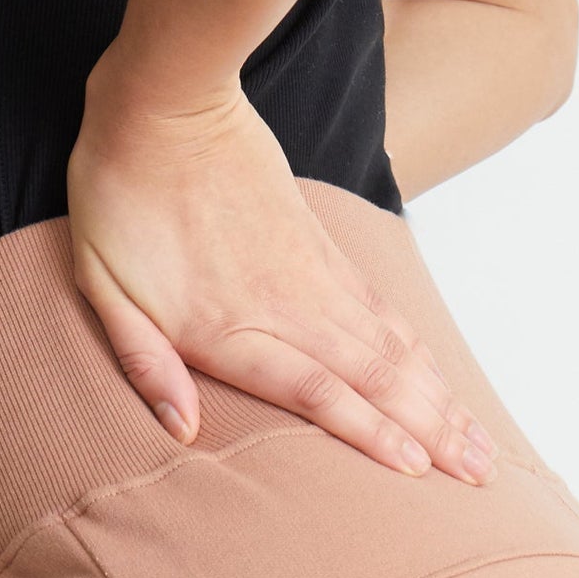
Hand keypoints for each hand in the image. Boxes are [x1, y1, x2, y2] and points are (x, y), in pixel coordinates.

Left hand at [66, 64, 498, 481]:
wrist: (168, 101)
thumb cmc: (119, 194)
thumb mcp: (100, 284)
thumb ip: (143, 363)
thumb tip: (182, 430)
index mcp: (224, 324)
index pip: (316, 391)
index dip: (371, 434)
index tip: (419, 471)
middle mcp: (283, 302)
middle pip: (373, 375)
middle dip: (431, 429)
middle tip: (478, 475)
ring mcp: (310, 270)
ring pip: (390, 344)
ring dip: (438, 394)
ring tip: (476, 439)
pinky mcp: (320, 242)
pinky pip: (381, 306)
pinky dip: (418, 346)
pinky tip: (436, 373)